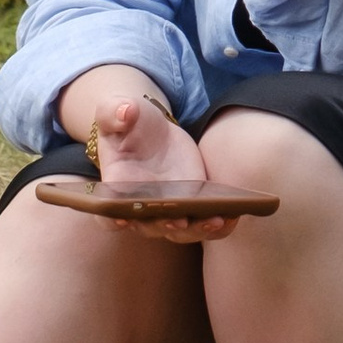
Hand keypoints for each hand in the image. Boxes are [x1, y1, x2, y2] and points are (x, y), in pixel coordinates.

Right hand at [55, 70, 247, 241]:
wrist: (152, 131)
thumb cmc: (129, 123)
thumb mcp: (116, 111)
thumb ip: (114, 112)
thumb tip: (124, 111)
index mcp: (116, 188)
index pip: (109, 212)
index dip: (114, 218)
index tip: (123, 218)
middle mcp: (140, 208)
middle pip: (151, 226)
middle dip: (166, 224)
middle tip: (178, 220)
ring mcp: (168, 211)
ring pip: (181, 231)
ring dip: (198, 229)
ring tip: (216, 220)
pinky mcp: (192, 206)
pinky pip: (204, 223)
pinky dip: (218, 226)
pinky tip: (233, 216)